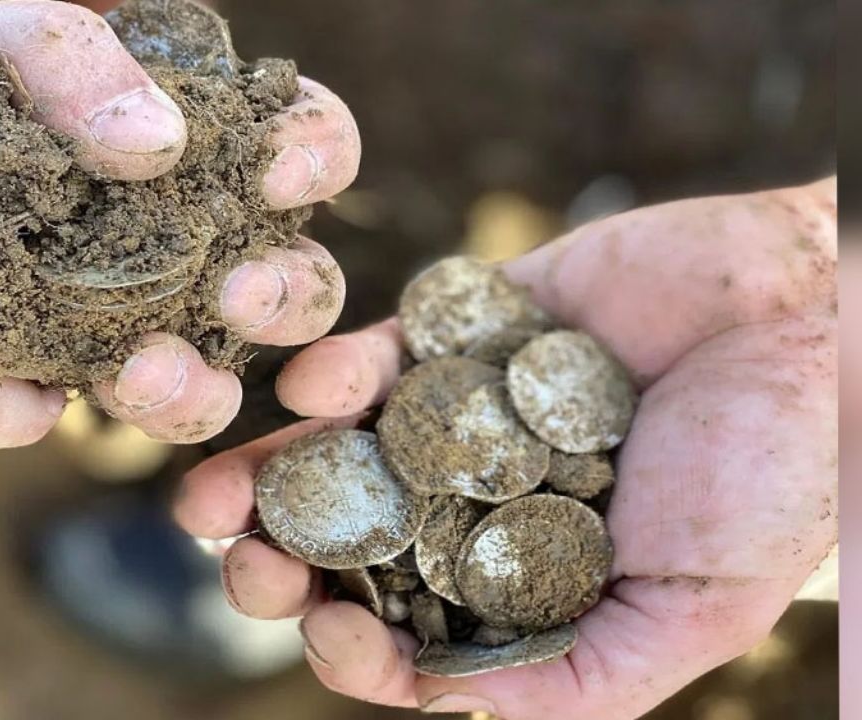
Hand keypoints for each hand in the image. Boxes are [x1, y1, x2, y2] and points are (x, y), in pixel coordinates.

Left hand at [0, 0, 359, 446]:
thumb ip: (61, 50)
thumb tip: (163, 140)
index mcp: (134, 147)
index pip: (268, 150)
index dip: (308, 157)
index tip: (287, 170)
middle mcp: (122, 244)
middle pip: (264, 285)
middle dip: (285, 295)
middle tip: (244, 291)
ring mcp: (64, 327)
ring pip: (177, 387)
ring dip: (182, 393)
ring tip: (142, 375)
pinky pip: (16, 417)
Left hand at [174, 178, 837, 717]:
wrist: (816, 320)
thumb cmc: (776, 475)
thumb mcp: (692, 608)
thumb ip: (583, 679)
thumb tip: (448, 715)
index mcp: (522, 582)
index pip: (409, 634)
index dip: (353, 648)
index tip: (329, 638)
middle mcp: (476, 504)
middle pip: (349, 548)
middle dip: (281, 565)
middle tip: (239, 566)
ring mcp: (459, 418)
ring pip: (338, 457)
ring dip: (268, 477)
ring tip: (207, 496)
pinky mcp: (459, 332)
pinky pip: (379, 356)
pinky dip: (338, 373)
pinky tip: (310, 389)